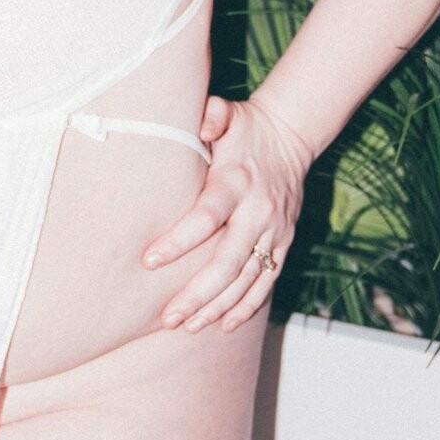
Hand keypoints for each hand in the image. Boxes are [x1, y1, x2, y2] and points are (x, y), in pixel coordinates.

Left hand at [145, 95, 313, 333]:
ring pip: (246, 279)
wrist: (290, 136)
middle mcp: (257, 212)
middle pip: (227, 261)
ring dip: (217, 306)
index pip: (206, 217)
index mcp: (237, 182)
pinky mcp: (283, 244)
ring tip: (187, 326)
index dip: (178, 241)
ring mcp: (273, 232)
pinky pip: (267, 282)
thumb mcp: (227, 114)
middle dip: (197, 293)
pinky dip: (247, 306)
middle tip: (167, 316)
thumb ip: (212, 116)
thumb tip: (202, 126)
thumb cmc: (244, 128)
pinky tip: (223, 324)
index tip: (149, 260)